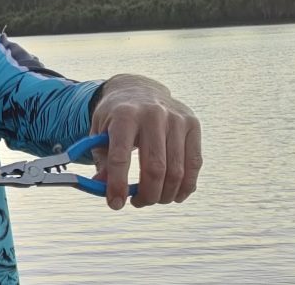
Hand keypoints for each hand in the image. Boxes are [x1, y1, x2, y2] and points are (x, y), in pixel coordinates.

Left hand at [90, 74, 201, 209]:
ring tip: (153, 199)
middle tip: (138, 202)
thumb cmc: (116, 118)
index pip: (120, 156)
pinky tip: (175, 195)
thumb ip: (102, 160)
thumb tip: (102, 186)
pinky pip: (194, 163)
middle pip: (154, 168)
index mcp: (124, 115)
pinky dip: (186, 186)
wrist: (140, 90)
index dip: (117, 185)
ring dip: (165, 194)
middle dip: (146, 194)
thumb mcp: (100, 133)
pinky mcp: (192, 124)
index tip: (115, 204)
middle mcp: (152, 114)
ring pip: (176, 170)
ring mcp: (176, 119)